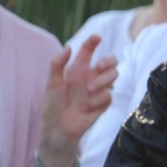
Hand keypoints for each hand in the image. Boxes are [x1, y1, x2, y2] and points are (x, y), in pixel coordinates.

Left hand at [41, 35, 117, 156]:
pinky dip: (97, 100)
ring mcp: (99, 89)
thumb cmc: (53, 105)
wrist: (59, 128)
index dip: (93, 42)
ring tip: (89, 91)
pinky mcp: (104, 103)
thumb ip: (57, 64)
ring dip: (103, 81)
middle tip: (99, 66)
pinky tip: (86, 108)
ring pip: (114, 76)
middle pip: (111, 60)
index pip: (89, 50)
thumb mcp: (52, 84)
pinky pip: (109, 96)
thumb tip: (69, 47)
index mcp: (78, 69)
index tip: (96, 37)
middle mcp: (91, 76)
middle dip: (108, 60)